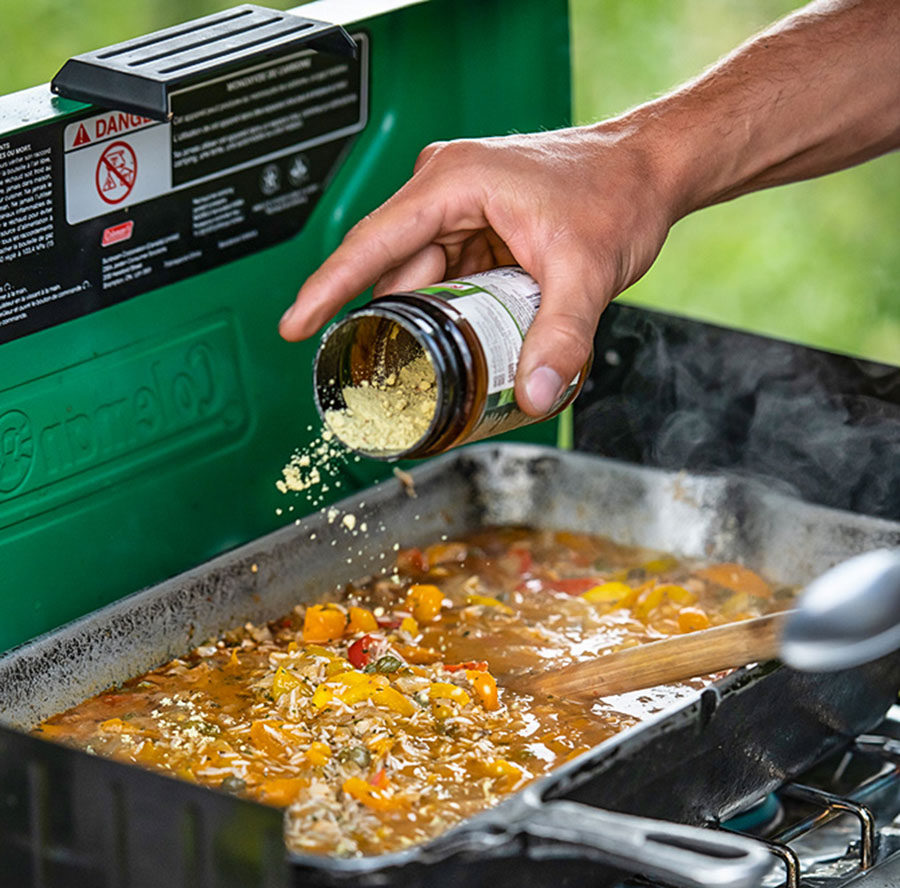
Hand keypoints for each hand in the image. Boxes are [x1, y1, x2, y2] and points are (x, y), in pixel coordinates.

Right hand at [279, 123, 677, 415]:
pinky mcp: (476, 228)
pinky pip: (448, 279)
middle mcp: (445, 190)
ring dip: (434, 324)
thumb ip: (562, 337)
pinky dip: (455, 312)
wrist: (649, 172)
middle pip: (396, 272)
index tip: (295, 327)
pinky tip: (468, 339)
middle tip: (394, 379)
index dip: (327, 289)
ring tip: (447, 361)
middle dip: (397, 326)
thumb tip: (535, 393)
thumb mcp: (586, 273)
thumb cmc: (617, 193)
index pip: (372, 244)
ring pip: (423, 281)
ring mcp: (459, 209)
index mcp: (452, 183)